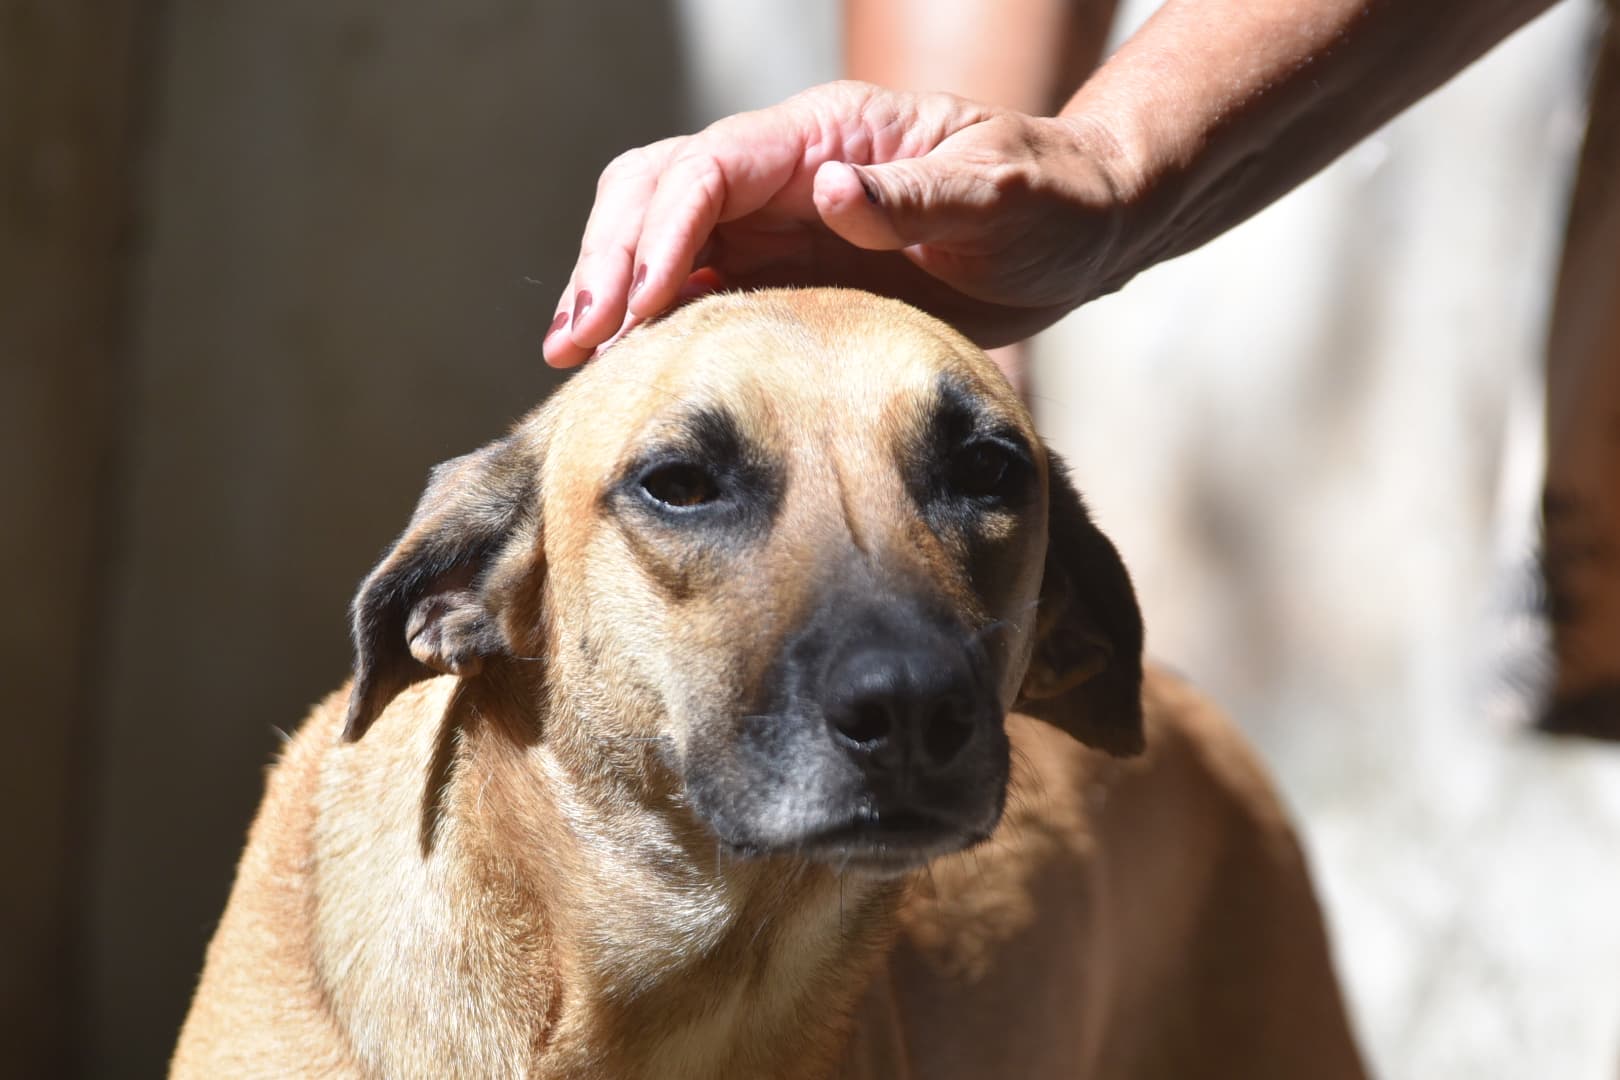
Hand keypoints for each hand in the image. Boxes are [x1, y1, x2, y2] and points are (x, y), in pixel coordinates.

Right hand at [542, 81, 1131, 366]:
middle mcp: (789, 170)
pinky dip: (653, 320)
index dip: (662, 232)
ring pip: (661, 235)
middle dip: (609, 258)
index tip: (636, 307)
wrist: (1079, 231)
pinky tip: (630, 367)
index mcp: (828, 134)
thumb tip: (832, 193)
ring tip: (575, 358)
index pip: (713, 167)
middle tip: (577, 343)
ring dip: (612, 289)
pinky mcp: (787, 268)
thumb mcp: (1008, 193)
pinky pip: (698, 285)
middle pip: (658, 189)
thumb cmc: (1054, 200)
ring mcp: (781, 219)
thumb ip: (925, 195)